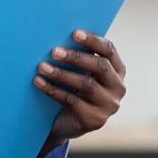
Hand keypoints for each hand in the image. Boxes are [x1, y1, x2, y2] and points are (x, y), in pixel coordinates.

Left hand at [33, 29, 125, 146]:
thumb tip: (60, 33)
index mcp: (118, 71)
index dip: (93, 40)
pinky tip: (39, 82)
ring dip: (61, 73)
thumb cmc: (76, 90)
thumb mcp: (83, 73)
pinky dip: (53, 90)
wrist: (69, 123)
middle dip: (76, 57)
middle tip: (54, 51)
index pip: (109, 50)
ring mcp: (109, 105)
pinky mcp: (95, 120)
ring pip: (86, 84)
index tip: (74, 33)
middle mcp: (118, 88)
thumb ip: (82, 58)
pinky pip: (72, 101)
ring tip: (42, 66)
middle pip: (100, 67)